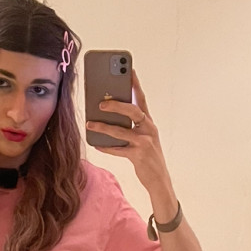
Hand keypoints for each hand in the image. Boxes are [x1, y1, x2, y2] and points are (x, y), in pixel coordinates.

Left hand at [86, 68, 168, 188]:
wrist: (159, 179)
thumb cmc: (148, 156)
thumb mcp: (143, 138)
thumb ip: (130, 127)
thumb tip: (107, 116)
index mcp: (149, 122)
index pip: (142, 99)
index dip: (135, 84)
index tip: (129, 71)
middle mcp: (149, 129)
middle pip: (133, 112)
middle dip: (116, 105)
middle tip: (101, 103)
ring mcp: (145, 142)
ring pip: (122, 131)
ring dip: (104, 127)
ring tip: (90, 124)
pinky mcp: (139, 156)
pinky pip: (119, 150)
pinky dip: (107, 147)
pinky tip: (96, 144)